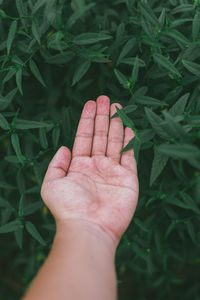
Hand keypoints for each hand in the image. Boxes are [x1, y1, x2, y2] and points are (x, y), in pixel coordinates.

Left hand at [41, 95, 138, 247]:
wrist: (89, 228)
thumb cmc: (68, 208)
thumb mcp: (51, 184)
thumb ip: (56, 164)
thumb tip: (64, 148)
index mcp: (79, 166)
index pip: (84, 137)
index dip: (87, 120)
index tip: (91, 103)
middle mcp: (96, 166)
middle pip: (100, 135)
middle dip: (103, 116)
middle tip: (105, 98)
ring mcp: (113, 171)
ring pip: (115, 141)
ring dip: (117, 124)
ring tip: (118, 106)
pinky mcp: (128, 178)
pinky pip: (130, 155)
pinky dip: (130, 141)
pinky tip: (129, 127)